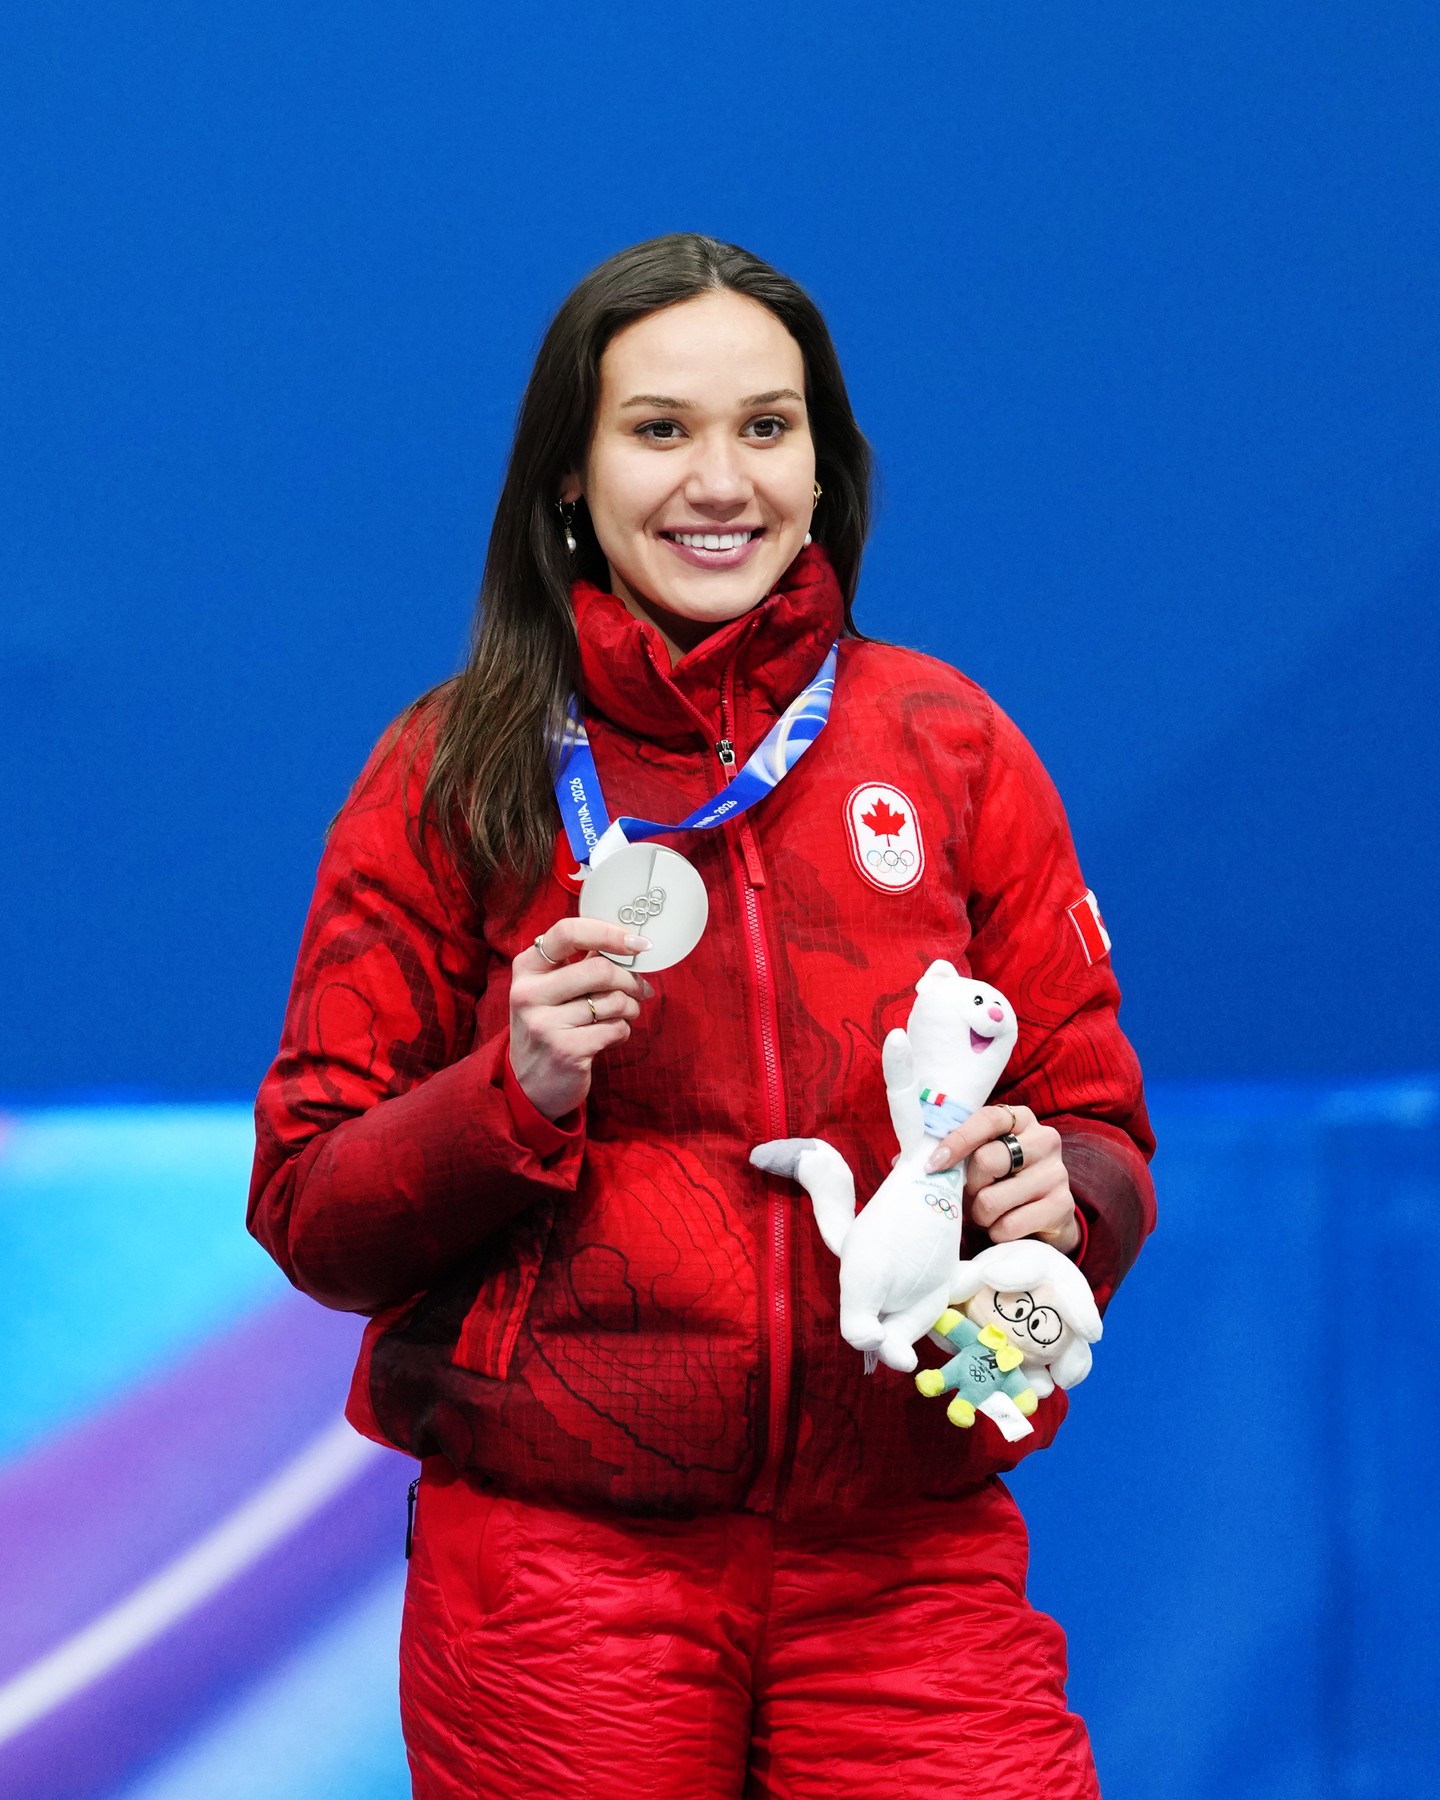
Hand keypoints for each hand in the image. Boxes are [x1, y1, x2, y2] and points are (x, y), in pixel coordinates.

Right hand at [509, 918, 654, 1119]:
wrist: (529, 1086)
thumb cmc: (549, 1028)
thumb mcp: (550, 990)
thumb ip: (580, 963)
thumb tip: (628, 943)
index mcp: (526, 968)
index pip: (568, 932)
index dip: (608, 933)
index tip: (637, 944)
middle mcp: (528, 993)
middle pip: (600, 969)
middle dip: (630, 979)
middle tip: (640, 989)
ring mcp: (544, 1023)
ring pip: (614, 1000)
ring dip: (631, 1007)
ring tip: (625, 1014)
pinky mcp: (565, 1050)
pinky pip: (615, 1028)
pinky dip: (624, 1030)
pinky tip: (612, 1035)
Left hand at [924, 1103, 1080, 1254]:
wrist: (1044, 1216)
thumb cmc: (1001, 1181)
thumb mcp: (978, 1160)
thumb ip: (947, 1154)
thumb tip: (900, 1161)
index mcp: (1019, 1118)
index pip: (986, 1119)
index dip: (956, 1141)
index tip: (933, 1164)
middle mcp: (1044, 1139)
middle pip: (988, 1161)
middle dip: (969, 1186)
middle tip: (970, 1195)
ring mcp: (1057, 1173)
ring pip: (993, 1199)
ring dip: (980, 1213)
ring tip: (987, 1212)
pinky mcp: (1062, 1206)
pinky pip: (1009, 1225)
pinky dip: (997, 1232)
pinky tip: (1005, 1225)